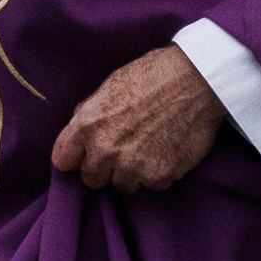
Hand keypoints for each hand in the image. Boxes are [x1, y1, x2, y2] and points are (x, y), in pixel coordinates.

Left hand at [50, 43, 224, 193]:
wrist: (198, 79)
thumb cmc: (154, 75)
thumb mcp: (111, 85)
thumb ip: (91, 111)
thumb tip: (79, 124)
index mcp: (88, 124)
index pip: (62, 160)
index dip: (76, 157)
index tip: (86, 155)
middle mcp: (105, 149)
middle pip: (91, 179)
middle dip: (104, 168)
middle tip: (124, 151)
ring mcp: (132, 165)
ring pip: (122, 186)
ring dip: (132, 173)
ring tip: (149, 150)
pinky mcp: (159, 176)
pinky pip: (151, 185)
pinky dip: (159, 173)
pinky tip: (167, 151)